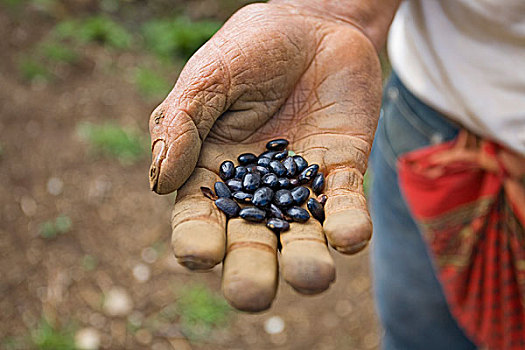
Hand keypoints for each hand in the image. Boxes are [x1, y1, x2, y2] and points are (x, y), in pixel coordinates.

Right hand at [148, 3, 381, 311]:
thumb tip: (159, 181)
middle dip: (251, 273)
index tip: (199, 255)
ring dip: (307, 262)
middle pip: (250, 245)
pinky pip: (346, 203)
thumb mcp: (206, 79)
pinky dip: (350, 223)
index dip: (195, 242)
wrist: (308, 26)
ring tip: (313, 276)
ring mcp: (300, 185)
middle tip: (252, 294)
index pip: (197, 221)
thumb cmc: (247, 51)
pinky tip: (351, 236)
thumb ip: (179, 124)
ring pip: (302, 236)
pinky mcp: (341, 169)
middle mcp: (256, 192)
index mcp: (210, 175)